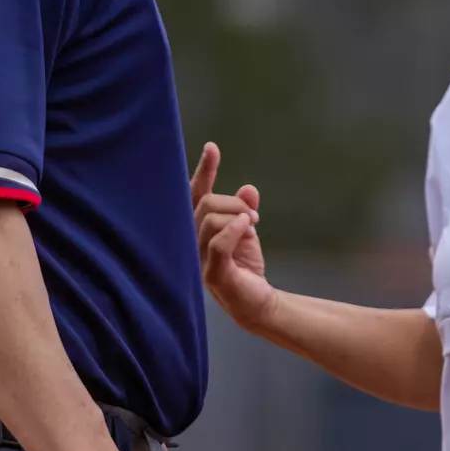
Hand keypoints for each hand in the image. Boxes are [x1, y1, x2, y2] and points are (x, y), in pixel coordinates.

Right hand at [191, 143, 276, 330]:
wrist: (258, 302)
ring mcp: (198, 259)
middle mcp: (191, 242)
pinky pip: (217, 243)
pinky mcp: (213, 274)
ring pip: (210, 220)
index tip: (212, 148)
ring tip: (254, 226)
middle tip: (253, 216)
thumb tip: (248, 189)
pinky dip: (234, 230)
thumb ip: (245, 208)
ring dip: (239, 216)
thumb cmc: (245, 265)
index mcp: (198, 229)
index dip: (203, 171)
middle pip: (205, 205)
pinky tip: (248, 227)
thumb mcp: (247, 230)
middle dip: (234, 203)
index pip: (195, 196)